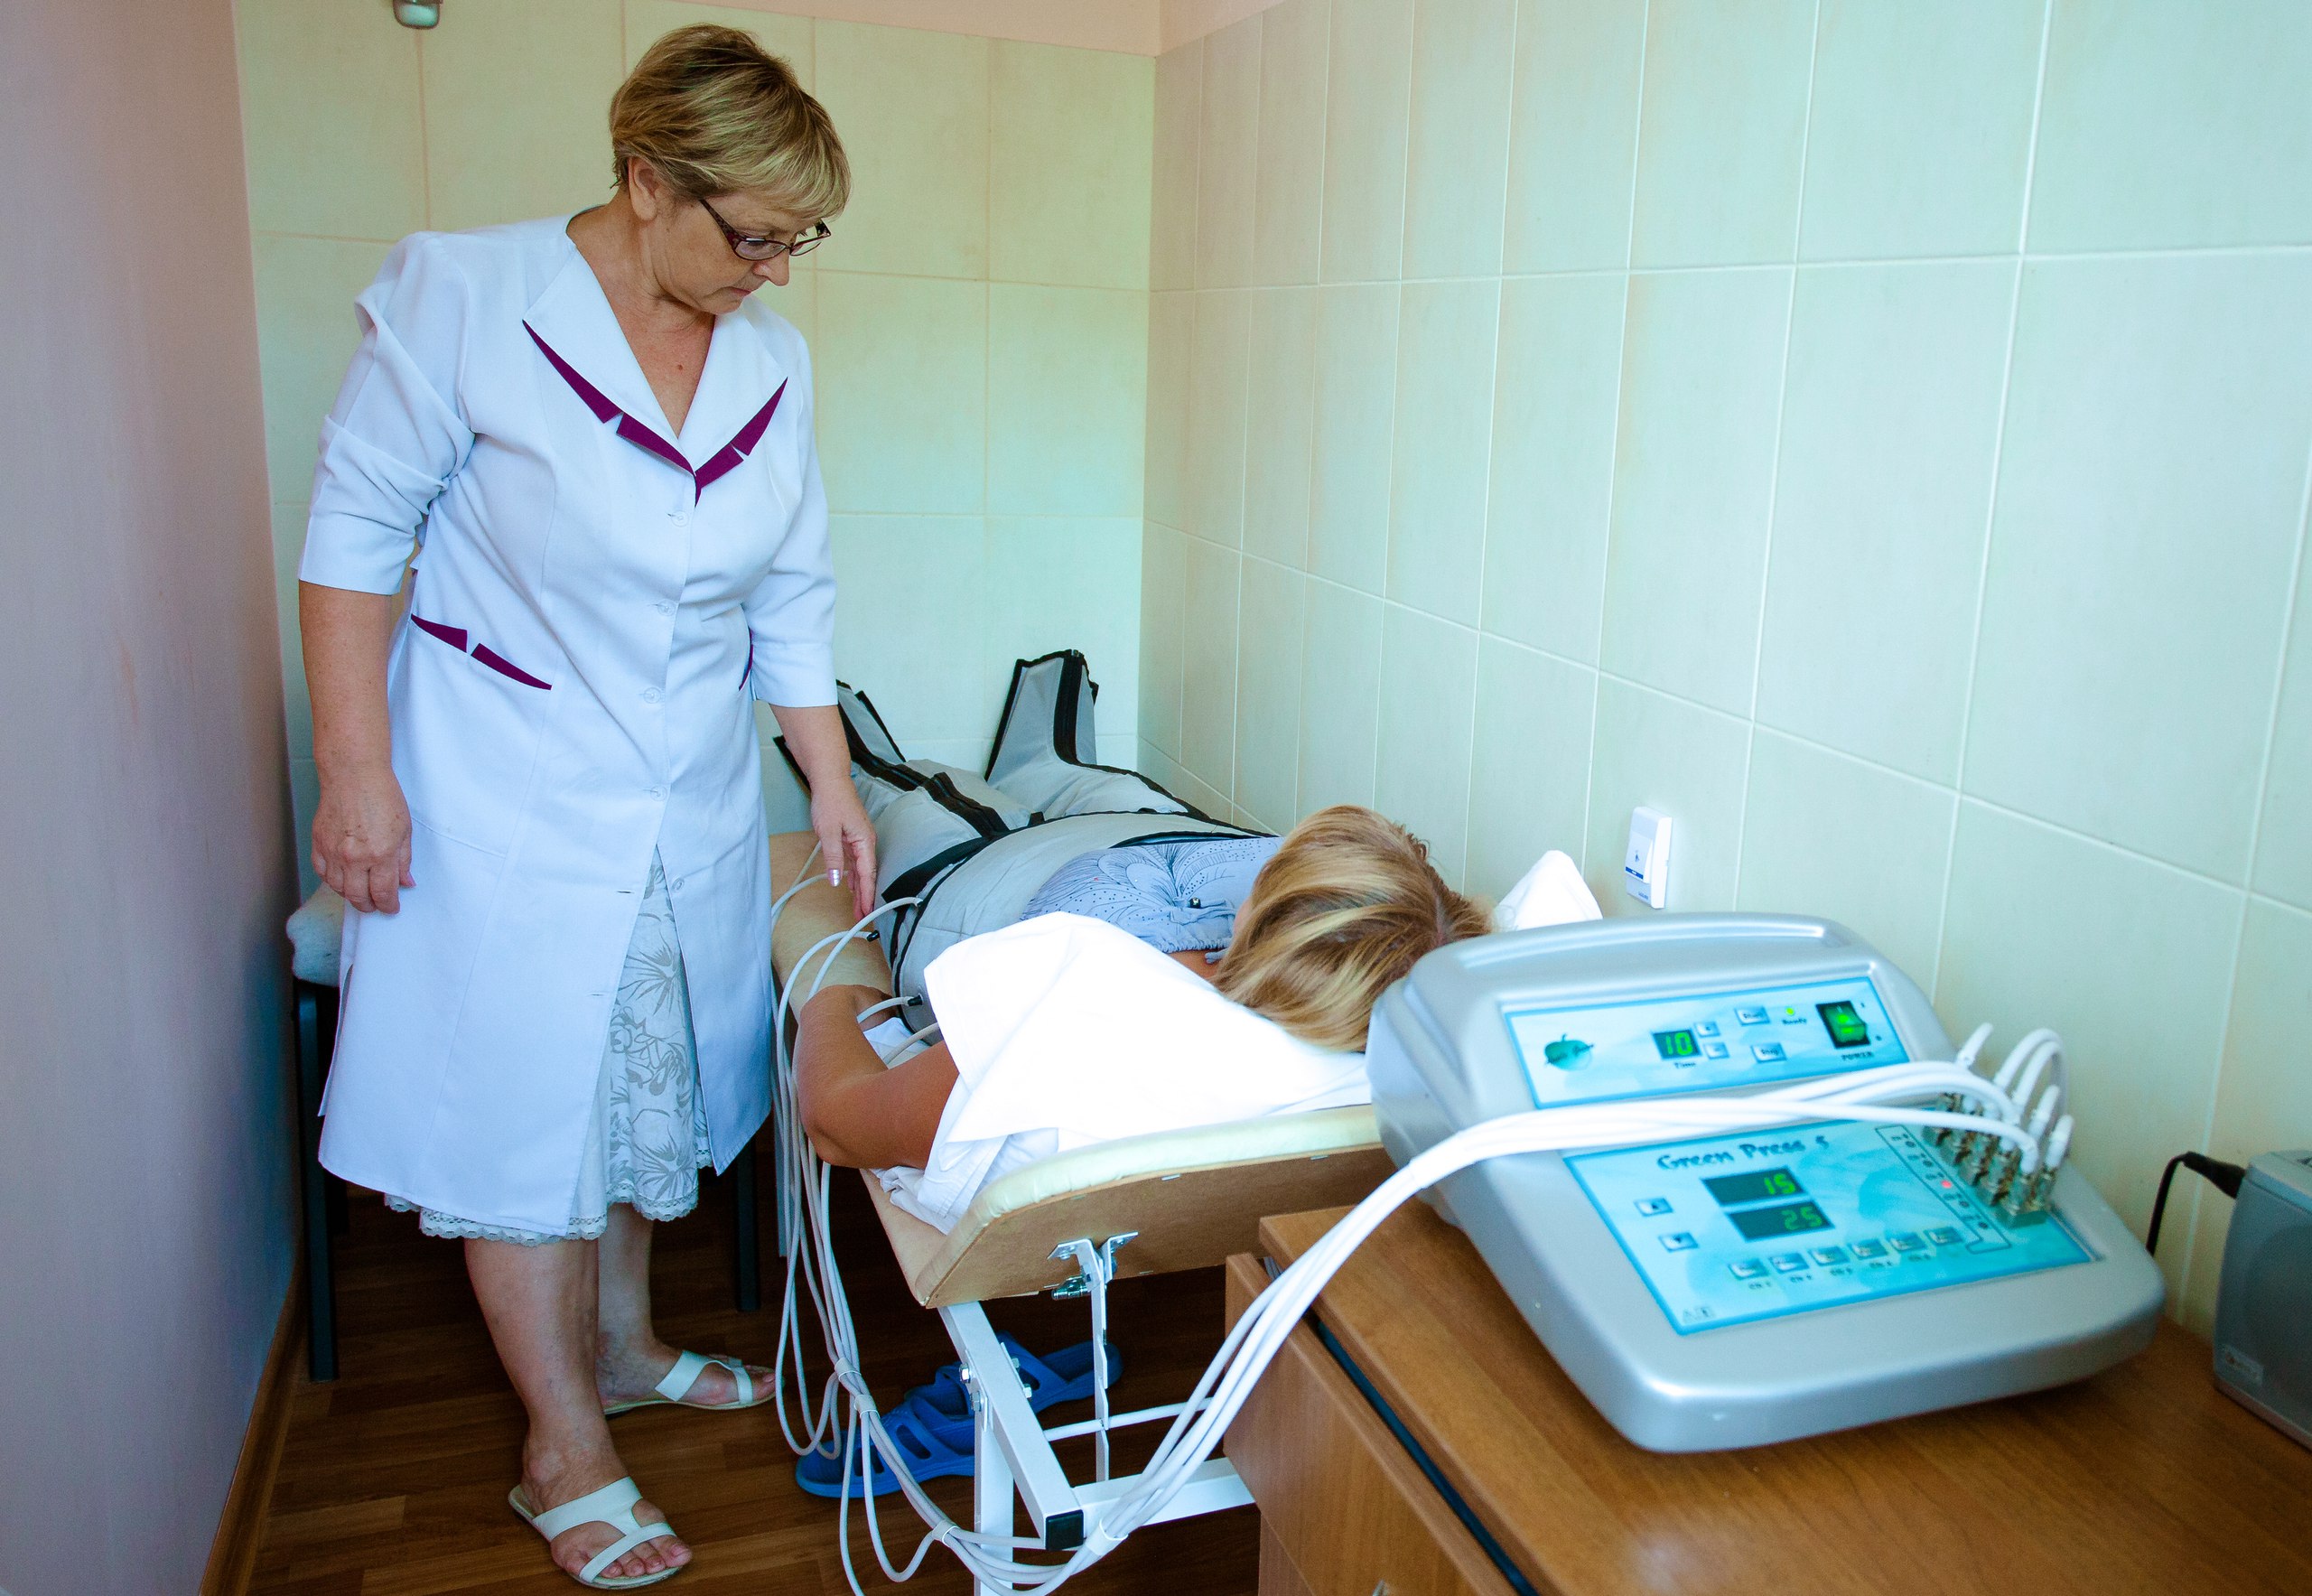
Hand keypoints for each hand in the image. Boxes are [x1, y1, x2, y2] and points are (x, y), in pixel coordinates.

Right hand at [313, 764, 414, 913]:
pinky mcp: (318, 843)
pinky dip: (332, 881)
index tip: (391, 908)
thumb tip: (405, 883)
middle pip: (358, 897)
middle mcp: (354, 858)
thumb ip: (403, 860)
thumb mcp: (404, 830)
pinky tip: (342, 879)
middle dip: (369, 906)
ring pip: (338, 888)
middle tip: (376, 906)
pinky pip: (322, 872)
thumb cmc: (383, 796)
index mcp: (380, 854)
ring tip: (361, 893)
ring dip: (350, 895)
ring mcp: (333, 852)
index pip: (383, 893)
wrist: (353, 774)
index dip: (388, 906)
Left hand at [811, 784, 877, 920]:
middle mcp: (865, 842)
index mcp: (864, 841)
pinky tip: (850, 886)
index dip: (868, 895)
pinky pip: (855, 862)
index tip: (867, 912)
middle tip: (861, 917)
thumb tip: (836, 881)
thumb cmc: (831, 800)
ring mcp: (859, 840)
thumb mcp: (828, 831)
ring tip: (858, 907)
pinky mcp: (852, 837)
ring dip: (859, 889)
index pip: (867, 874)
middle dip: (865, 897)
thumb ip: (833, 857)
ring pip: (861, 870)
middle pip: (867, 875)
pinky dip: (854, 876)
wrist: (830, 780)